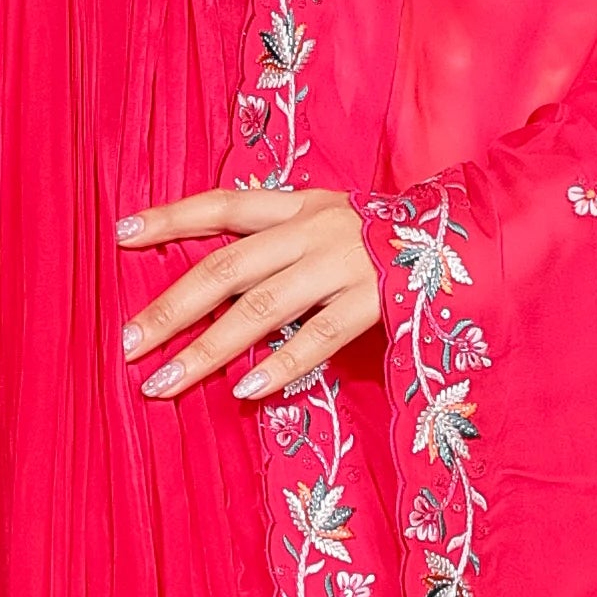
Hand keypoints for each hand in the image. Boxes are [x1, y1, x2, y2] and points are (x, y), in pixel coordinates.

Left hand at [117, 185, 382, 400]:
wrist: (476, 233)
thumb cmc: (389, 242)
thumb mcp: (332, 226)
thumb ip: (281, 247)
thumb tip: (215, 285)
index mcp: (301, 206)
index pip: (223, 206)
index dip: (171, 218)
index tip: (120, 236)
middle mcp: (316, 229)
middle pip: (226, 267)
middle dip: (171, 308)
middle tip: (128, 345)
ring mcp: (346, 265)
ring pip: (261, 309)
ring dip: (207, 350)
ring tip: (164, 383)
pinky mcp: (378, 302)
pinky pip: (319, 339)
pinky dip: (280, 365)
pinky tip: (245, 390)